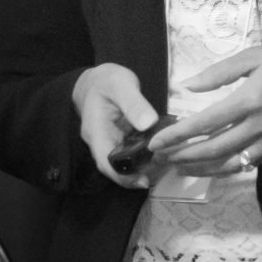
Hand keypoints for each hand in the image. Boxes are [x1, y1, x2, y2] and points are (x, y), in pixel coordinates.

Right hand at [73, 63, 159, 187]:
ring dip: (144, 164)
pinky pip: (132, 151)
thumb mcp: (120, 84)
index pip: (105, 163)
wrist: (96, 80)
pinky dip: (145, 153)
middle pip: (116, 167)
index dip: (122, 177)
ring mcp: (111, 141)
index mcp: (96, 132)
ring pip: (126, 161)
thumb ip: (134, 103)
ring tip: (165, 160)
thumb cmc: (105, 81)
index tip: (142, 182)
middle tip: (161, 170)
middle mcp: (102, 142)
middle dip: (137, 174)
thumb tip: (149, 123)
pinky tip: (161, 149)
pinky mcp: (121, 138)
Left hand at [150, 45, 261, 176]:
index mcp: (249, 100)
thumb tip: (188, 86)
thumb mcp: (252, 57)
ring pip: (230, 163)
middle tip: (161, 158)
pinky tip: (210, 167)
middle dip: (184, 155)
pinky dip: (225, 169)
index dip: (178, 135)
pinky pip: (248, 165)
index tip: (157, 141)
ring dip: (201, 168)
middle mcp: (258, 126)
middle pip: (214, 148)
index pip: (205, 123)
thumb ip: (219, 72)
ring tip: (179, 167)